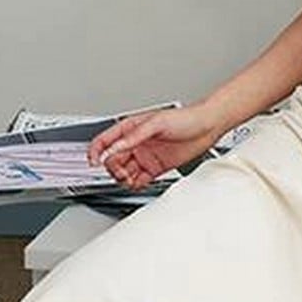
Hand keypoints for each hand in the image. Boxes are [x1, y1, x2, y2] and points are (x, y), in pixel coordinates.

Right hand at [86, 102, 222, 190]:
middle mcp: (136, 143)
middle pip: (112, 159)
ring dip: (123, 178)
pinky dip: (135, 183)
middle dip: (113, 168)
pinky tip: (137, 182)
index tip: (94, 162)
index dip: (96, 151)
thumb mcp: (155, 123)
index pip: (105, 140)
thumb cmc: (184, 118)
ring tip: (129, 178)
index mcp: (131, 128)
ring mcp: (145, 156)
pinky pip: (139, 179)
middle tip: (121, 171)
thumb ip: (133, 137)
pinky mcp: (155, 168)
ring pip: (124, 171)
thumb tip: (114, 147)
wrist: (206, 128)